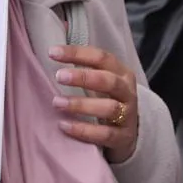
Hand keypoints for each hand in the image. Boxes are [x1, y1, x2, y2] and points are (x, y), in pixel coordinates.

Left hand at [49, 45, 139, 163]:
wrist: (129, 134)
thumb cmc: (108, 101)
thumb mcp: (102, 82)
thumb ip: (84, 66)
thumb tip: (56, 44)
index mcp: (122, 73)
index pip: (102, 58)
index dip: (77, 53)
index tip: (52, 52)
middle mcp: (127, 92)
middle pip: (108, 81)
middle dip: (83, 77)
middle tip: (59, 76)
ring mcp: (128, 116)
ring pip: (109, 108)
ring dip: (81, 104)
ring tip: (57, 102)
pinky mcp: (123, 138)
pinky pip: (105, 134)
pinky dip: (84, 130)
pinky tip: (64, 126)